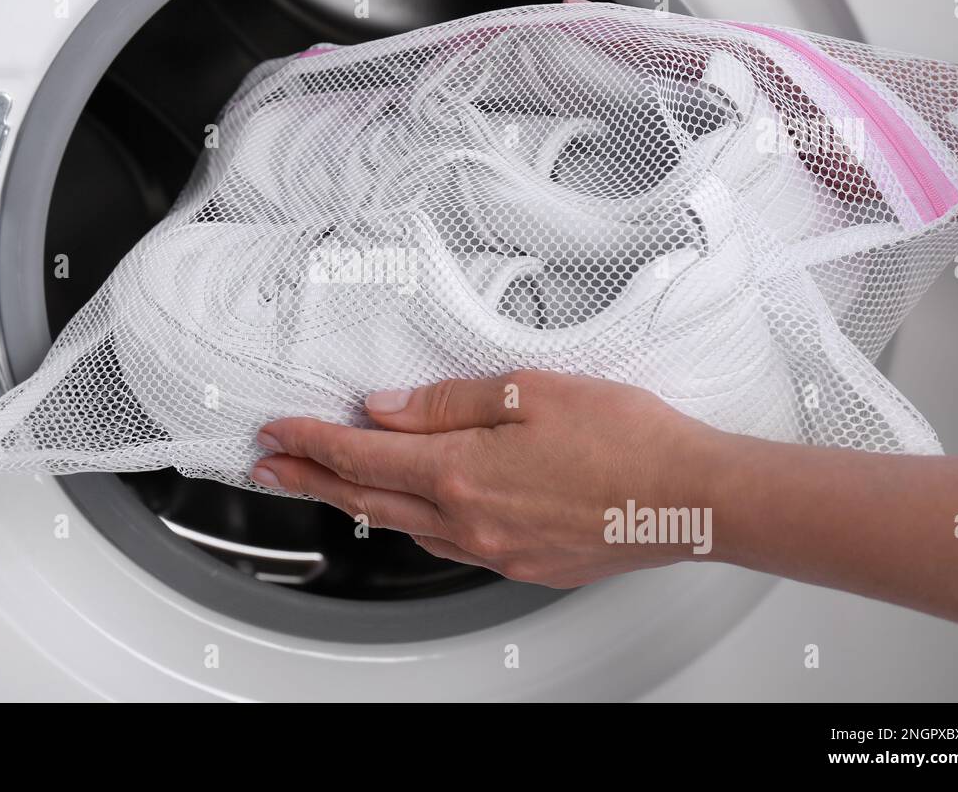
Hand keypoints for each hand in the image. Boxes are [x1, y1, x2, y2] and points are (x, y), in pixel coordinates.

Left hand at [252, 370, 724, 586]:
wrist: (688, 496)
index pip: (358, 455)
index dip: (308, 442)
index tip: (276, 433)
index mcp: (460, 471)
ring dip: (357, 503)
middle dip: (309, 481)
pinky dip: (413, 523)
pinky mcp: (522, 564)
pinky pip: (448, 544)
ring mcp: (494, 550)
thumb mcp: (528, 392)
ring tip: (329, 485)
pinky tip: (413, 511)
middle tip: (269, 470)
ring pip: (403, 527)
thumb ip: (445, 402)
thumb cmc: (625, 438)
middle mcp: (467, 521)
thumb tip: (384, 408)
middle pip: (364, 499)